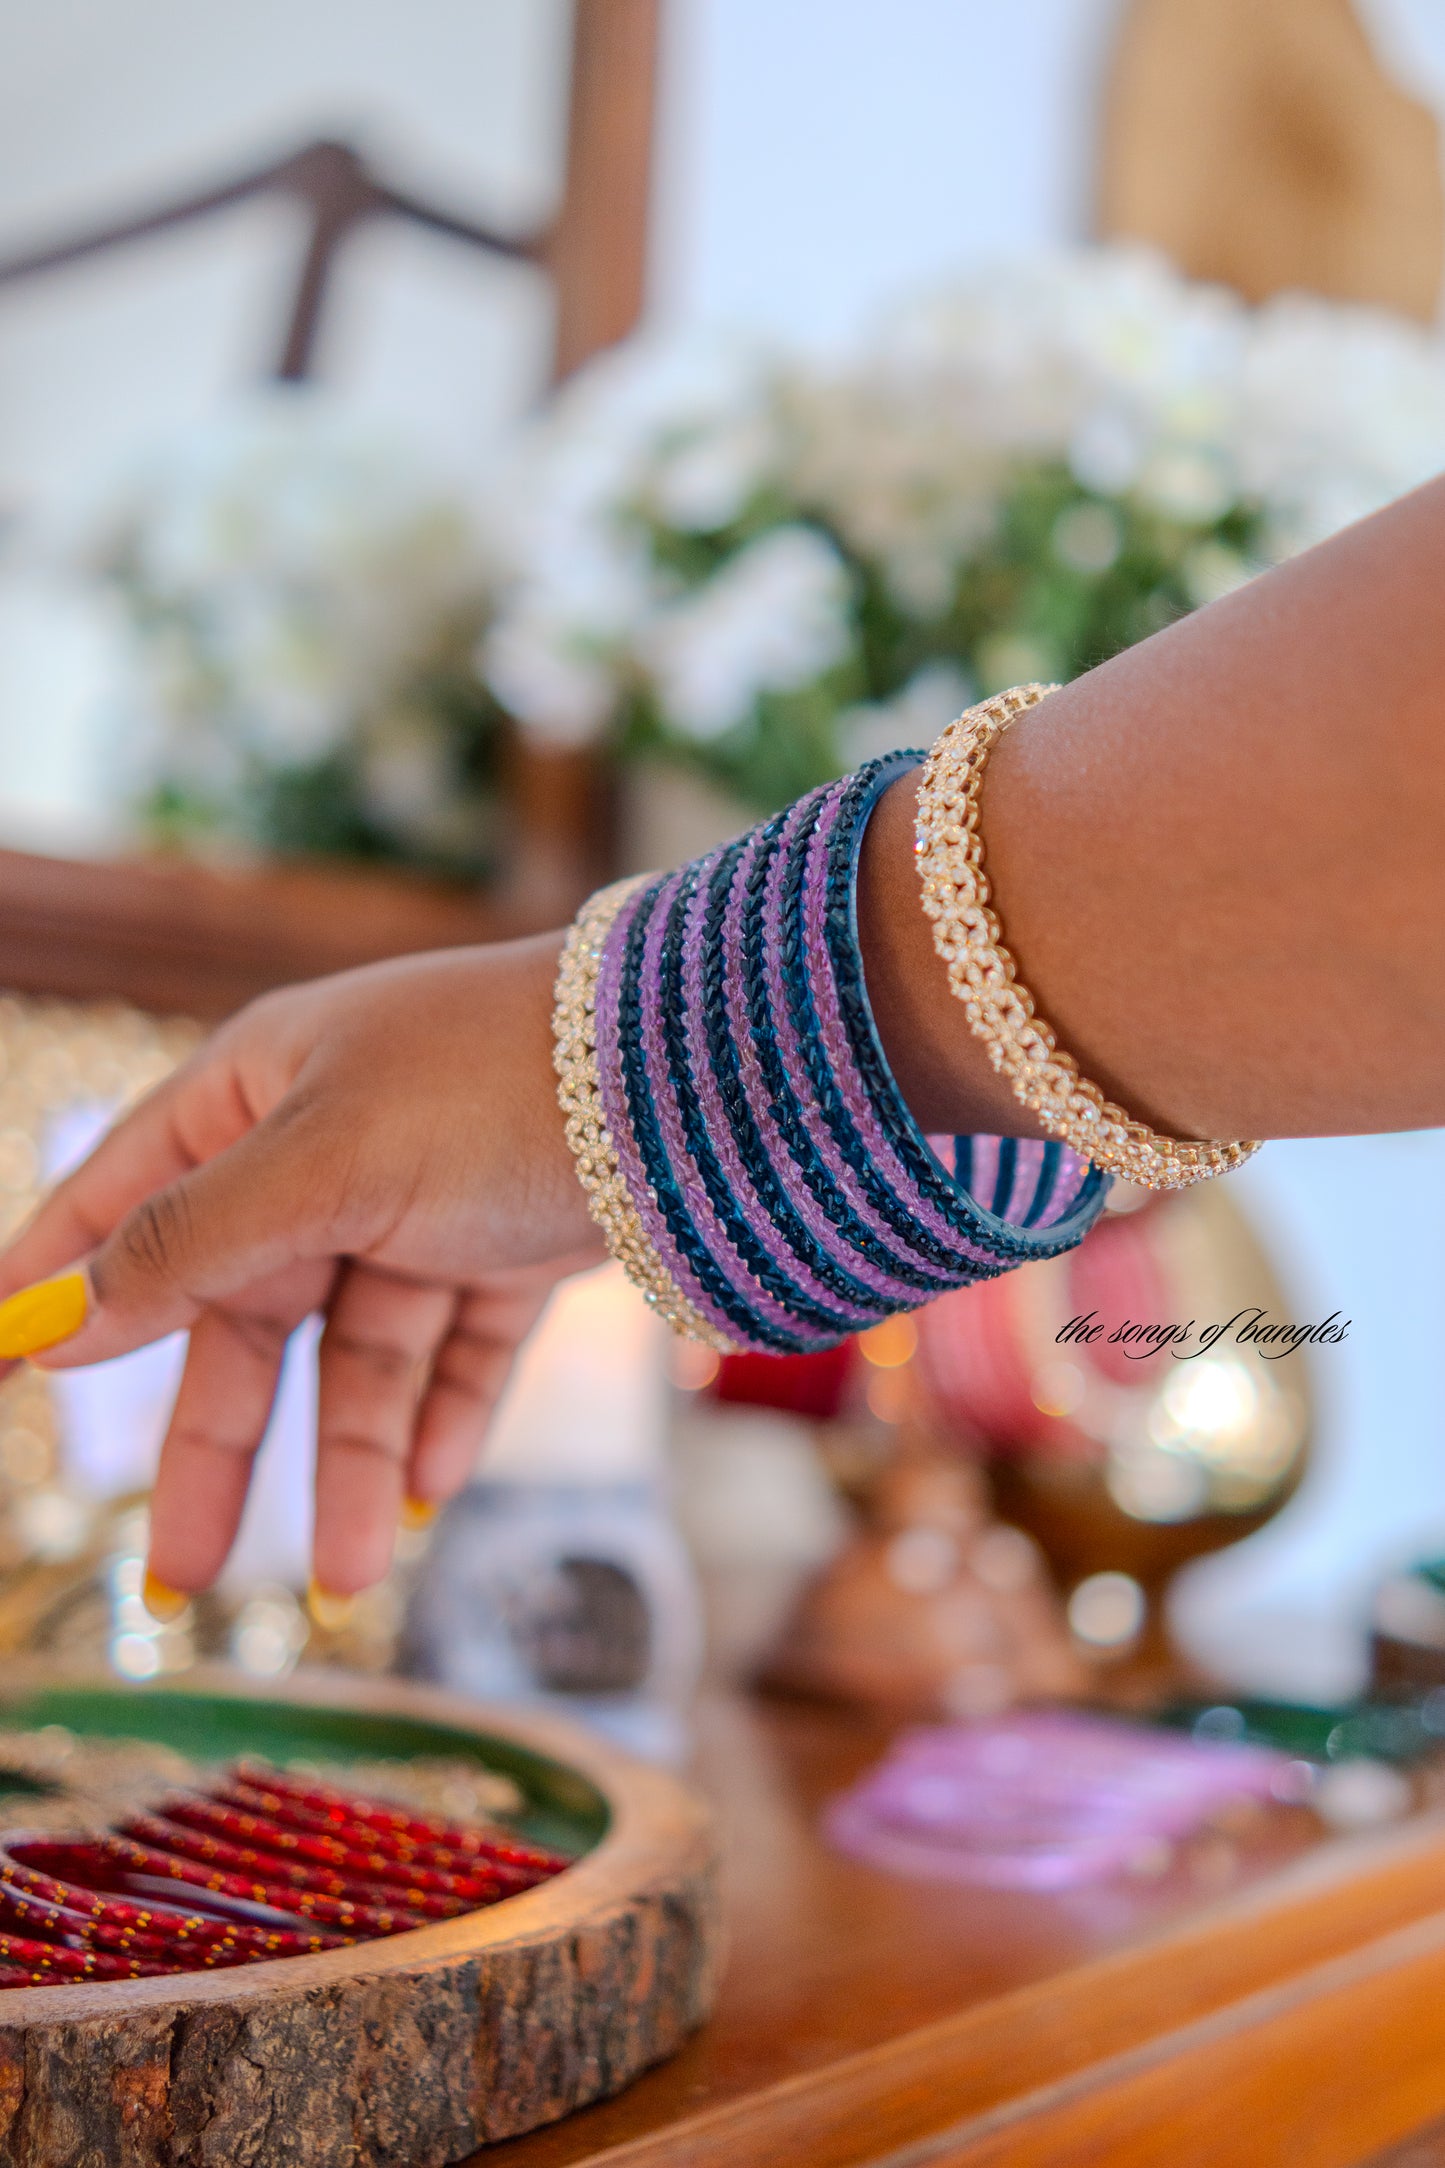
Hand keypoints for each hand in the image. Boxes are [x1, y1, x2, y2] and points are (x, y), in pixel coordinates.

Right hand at [0, 934, 602, 1607]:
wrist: (693, 1077)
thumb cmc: (489, 1087)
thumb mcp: (318, 1164)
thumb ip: (186, 1244)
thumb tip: (53, 1317)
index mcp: (260, 1094)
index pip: (125, 1203)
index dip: (58, 1288)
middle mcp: (331, 1150)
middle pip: (245, 1319)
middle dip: (220, 1448)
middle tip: (175, 1579)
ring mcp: (426, 1203)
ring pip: (359, 1358)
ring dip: (348, 1464)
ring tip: (342, 1579)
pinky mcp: (514, 1249)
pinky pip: (456, 1354)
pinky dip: (440, 1422)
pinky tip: (423, 1499)